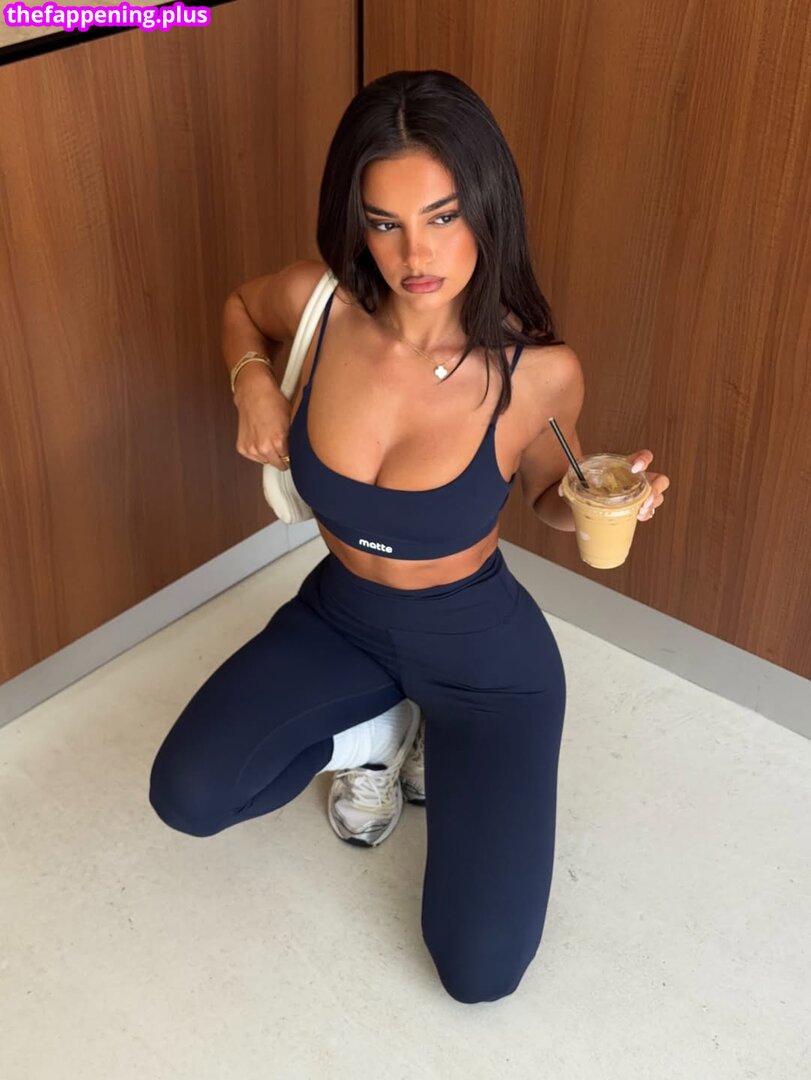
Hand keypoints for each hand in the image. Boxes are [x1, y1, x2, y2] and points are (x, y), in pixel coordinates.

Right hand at [234, 375, 291, 469]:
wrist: (253, 392)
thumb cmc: (272, 401)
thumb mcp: (291, 419)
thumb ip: (293, 437)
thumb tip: (297, 448)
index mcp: (278, 441)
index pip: (289, 460)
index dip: (291, 456)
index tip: (292, 454)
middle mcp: (263, 447)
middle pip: (277, 463)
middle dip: (281, 457)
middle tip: (282, 449)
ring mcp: (251, 448)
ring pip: (265, 461)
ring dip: (268, 454)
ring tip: (269, 440)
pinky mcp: (242, 447)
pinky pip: (253, 457)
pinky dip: (257, 452)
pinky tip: (260, 440)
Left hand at [555, 449, 669, 521]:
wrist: (578, 504)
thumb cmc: (581, 486)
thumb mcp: (576, 478)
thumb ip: (569, 479)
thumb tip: (561, 489)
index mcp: (625, 466)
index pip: (644, 457)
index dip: (644, 459)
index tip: (635, 467)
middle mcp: (636, 480)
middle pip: (659, 480)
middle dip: (655, 490)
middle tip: (644, 501)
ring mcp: (638, 495)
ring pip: (657, 497)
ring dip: (651, 505)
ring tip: (639, 512)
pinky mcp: (635, 510)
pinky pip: (648, 511)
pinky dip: (646, 515)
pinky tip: (637, 518)